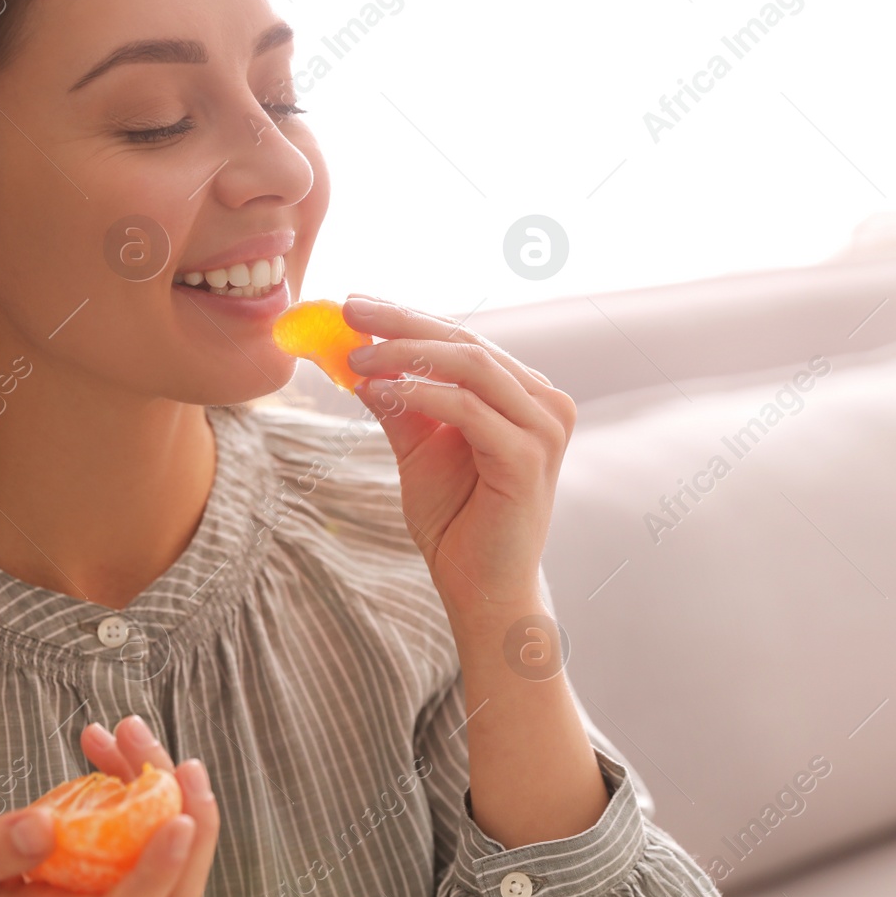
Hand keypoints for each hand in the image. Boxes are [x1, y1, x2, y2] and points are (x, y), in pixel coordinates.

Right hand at [0, 716, 218, 896]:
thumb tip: (45, 825)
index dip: (160, 871)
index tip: (181, 818)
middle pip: (171, 889)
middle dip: (188, 819)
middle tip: (178, 759)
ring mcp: (104, 894)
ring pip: (162, 850)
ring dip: (161, 786)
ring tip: (125, 729)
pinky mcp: (103, 866)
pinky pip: (138, 826)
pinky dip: (132, 781)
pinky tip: (101, 742)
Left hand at [341, 295, 575, 622]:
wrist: (482, 589)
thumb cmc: (457, 521)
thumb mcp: (419, 450)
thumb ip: (399, 405)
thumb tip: (359, 362)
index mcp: (524, 395)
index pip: (463, 340)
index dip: (408, 318)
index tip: (356, 307)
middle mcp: (545, 403)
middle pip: (468, 342)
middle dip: (403, 322)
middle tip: (351, 311)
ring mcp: (543, 428)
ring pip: (470, 365)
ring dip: (406, 355)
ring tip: (357, 358)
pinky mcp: (528, 457)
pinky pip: (467, 409)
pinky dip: (420, 394)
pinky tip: (379, 391)